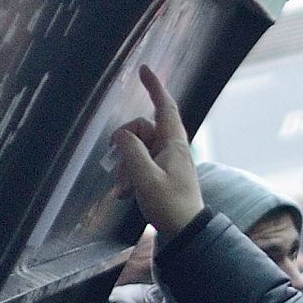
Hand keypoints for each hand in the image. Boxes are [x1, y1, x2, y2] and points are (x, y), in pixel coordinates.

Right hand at [110, 63, 204, 236]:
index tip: (144, 70)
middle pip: (141, 130)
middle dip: (125, 146)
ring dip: (125, 166)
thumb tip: (120, 136)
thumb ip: (131, 153)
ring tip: (123, 189)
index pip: (165, 107)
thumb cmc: (170, 206)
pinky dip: (130, 176)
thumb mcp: (146, 178)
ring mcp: (165, 161)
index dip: (155, 87)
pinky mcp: (161, 174)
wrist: (184, 233)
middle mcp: (170, 147)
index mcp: (173, 143)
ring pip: (137, 149)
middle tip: (118, 170)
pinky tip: (125, 194)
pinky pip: (139, 165)